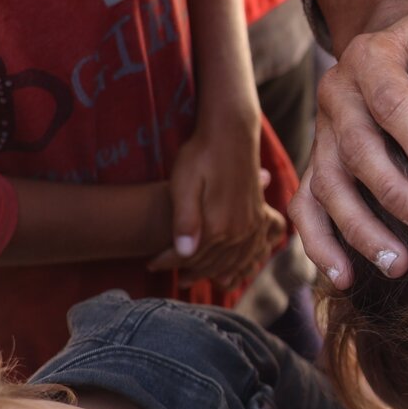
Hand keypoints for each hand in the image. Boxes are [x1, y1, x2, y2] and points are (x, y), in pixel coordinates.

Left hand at [153, 115, 284, 289]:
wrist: (231, 133)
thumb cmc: (201, 155)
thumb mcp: (184, 184)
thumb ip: (185, 220)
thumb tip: (183, 253)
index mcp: (218, 226)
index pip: (188, 256)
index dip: (167, 262)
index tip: (150, 264)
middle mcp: (239, 230)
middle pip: (211, 263)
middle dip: (189, 271)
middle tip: (170, 275)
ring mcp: (251, 225)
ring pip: (232, 262)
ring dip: (212, 272)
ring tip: (192, 275)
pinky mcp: (258, 218)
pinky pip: (250, 252)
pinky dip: (238, 265)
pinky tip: (227, 267)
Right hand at [291, 9, 407, 285]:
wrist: (389, 46)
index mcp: (371, 59)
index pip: (394, 105)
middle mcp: (337, 96)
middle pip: (358, 153)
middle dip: (399, 197)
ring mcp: (322, 134)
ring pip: (328, 187)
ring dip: (361, 230)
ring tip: (400, 266)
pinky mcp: (317, 164)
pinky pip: (306, 208)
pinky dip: (320, 245)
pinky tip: (347, 279)